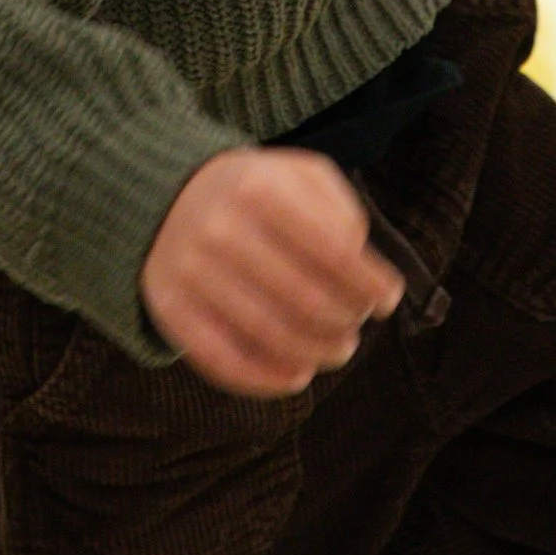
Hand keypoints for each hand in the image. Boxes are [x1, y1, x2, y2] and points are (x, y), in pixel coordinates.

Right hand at [141, 147, 403, 397]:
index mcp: (257, 187)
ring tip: (338, 349)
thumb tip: (361, 267)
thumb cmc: (254, 192)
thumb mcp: (297, 175)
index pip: (332, 251)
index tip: (388, 298)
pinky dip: (267, 379)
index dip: (369, 283)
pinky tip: (297, 376)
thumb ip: (339, 209)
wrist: (166, 198)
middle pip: (306, 299)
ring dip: (318, 352)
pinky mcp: (170, 309)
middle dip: (347, 321)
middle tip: (358, 325)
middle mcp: (219, 228)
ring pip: (271, 334)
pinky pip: (224, 361)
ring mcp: (190, 271)